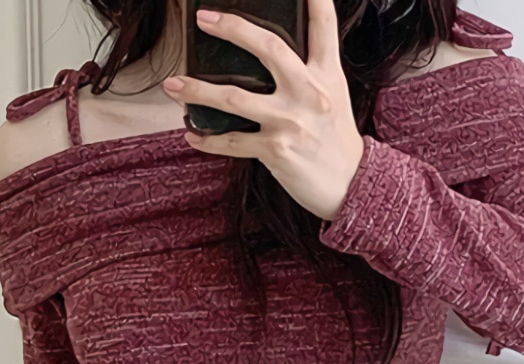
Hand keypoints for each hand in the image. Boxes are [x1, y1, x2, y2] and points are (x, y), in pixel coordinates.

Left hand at [162, 0, 364, 221]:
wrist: (352, 185)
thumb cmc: (336, 141)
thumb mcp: (334, 97)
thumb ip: (309, 73)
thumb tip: (275, 56)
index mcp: (327, 74)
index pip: (322, 25)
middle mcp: (309, 93)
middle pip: (268, 48)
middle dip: (232, 29)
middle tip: (204, 19)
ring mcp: (290, 122)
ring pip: (233, 99)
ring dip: (196, 91)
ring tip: (172, 85)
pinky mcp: (276, 151)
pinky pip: (232, 142)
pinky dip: (208, 140)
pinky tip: (192, 134)